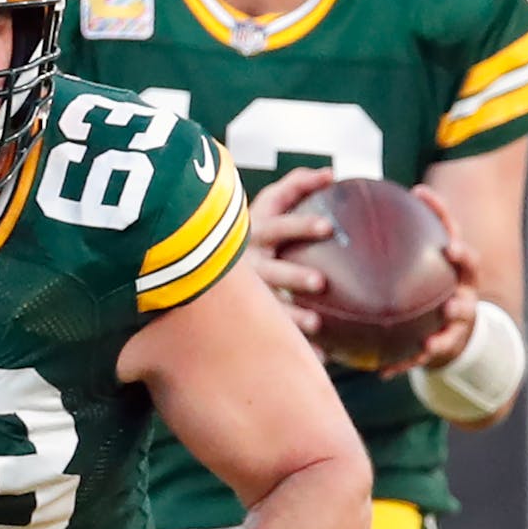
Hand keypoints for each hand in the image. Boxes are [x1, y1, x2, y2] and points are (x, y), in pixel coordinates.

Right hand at [245, 167, 335, 338]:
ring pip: (267, 304)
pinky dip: (298, 344)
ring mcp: (241, 290)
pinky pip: (271, 332)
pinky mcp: (244, 315)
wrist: (197, 268)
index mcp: (252, 233)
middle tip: (321, 281)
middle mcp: (243, 261)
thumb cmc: (248, 232)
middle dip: (293, 274)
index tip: (328, 221)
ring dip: (291, 315)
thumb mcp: (261, 208)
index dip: (300, 218)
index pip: (277, 222)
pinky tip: (322, 355)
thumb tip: (330, 172)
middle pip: (270, 269)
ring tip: (315, 324)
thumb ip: (293, 187)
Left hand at [378, 185, 481, 378]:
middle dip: (464, 258)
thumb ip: (378, 256)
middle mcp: (461, 286)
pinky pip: (429, 354)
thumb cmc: (414, 297)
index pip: (449, 230)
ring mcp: (461, 314)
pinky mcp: (450, 343)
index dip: (439, 210)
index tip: (421, 191)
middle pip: (470, 268)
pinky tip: (385, 373)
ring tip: (431, 337)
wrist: (442, 337)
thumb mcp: (404, 276)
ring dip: (447, 324)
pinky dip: (408, 362)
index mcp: (450, 265)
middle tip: (451, 250)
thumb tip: (328, 223)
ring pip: (461, 315)